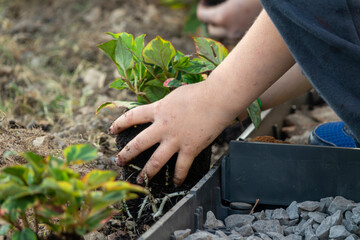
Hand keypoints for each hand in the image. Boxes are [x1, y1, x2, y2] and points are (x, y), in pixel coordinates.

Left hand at [109, 81, 232, 185]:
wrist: (217, 98)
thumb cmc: (199, 92)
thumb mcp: (174, 96)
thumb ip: (164, 106)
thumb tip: (159, 111)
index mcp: (158, 109)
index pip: (131, 117)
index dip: (119, 124)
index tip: (111, 130)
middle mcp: (162, 127)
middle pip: (138, 144)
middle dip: (126, 155)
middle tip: (118, 162)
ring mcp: (175, 139)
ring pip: (155, 161)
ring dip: (146, 173)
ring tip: (139, 181)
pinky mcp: (190, 148)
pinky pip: (181, 167)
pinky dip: (178, 177)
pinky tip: (176, 183)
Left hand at [197, 0, 261, 38]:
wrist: (285, 5)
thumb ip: (220, 0)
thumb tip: (206, 0)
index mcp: (224, 16)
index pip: (202, 16)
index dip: (202, 6)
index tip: (207, 0)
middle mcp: (230, 31)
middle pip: (211, 30)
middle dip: (211, 19)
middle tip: (215, 8)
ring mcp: (241, 38)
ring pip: (224, 36)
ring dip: (222, 27)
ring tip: (228, 14)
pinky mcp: (252, 41)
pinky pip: (236, 38)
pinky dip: (234, 30)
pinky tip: (241, 19)